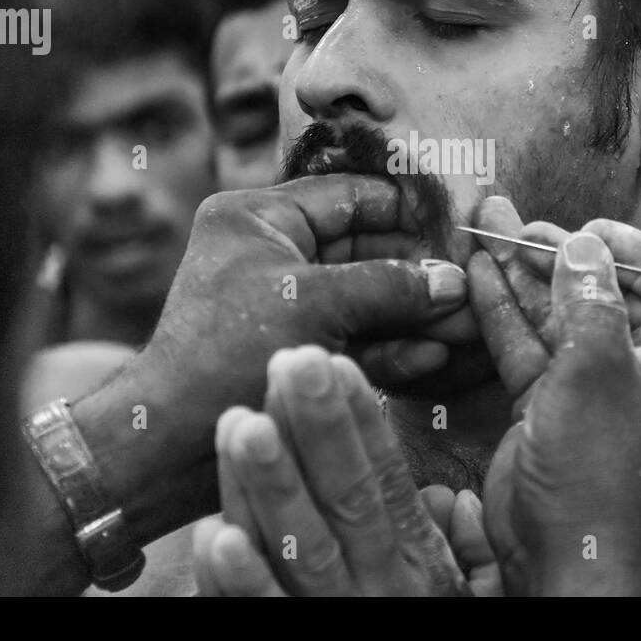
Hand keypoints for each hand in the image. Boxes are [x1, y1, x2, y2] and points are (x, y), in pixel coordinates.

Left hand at [68, 175, 466, 553]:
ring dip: (413, 312)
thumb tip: (454, 280)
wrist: (169, 445)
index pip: (349, 195)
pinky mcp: (295, 353)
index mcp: (260, 218)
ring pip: (364, 298)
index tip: (457, 223)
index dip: (406, 208)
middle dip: (418, 270)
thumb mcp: (316, 305)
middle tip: (472, 282)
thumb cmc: (227, 355)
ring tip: (467, 322)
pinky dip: (389, 347)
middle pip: (364, 248)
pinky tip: (434, 355)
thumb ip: (390, 286)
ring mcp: (285, 307)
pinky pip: (350, 338)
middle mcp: (272, 254)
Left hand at [192, 345, 474, 595]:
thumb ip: (461, 549)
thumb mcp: (463, 597)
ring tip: (239, 422)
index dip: (362, 421)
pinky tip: (212, 536)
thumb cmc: (431, 630)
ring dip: (269, 486)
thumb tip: (457, 501)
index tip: (336, 364)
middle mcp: (379, 584)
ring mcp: (336, 618)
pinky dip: (240, 583)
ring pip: (302, 548)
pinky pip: (265, 619)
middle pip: (347, 497)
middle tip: (291, 361)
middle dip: (317, 427)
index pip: (390, 479)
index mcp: (416, 560)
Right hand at [471, 217, 640, 595]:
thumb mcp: (597, 368)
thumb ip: (590, 297)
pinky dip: (509, 314)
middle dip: (567, 258)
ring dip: (528, 277)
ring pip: (566, 317)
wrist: (562, 554)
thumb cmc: (600, 470)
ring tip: (490, 230)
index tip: (596, 233)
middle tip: (524, 226)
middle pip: (615, 294)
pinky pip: (536, 348)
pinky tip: (481, 273)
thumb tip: (584, 247)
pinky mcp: (558, 406)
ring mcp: (602, 389)